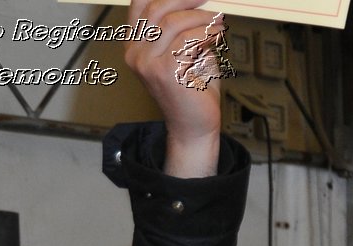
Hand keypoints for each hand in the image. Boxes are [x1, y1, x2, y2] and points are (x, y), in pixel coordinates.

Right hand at [125, 0, 225, 176]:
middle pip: (157, 9)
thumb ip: (180, 30)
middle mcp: (136, 53)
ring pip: (175, 23)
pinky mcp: (166, 71)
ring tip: (218, 22)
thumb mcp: (181, 53)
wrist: (193, 126)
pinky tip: (218, 34)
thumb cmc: (191, 91)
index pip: (140, 5)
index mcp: (134, 45)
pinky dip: (207, 33)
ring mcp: (148, 63)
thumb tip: (195, 4)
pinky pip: (188, 40)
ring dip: (201, 18)